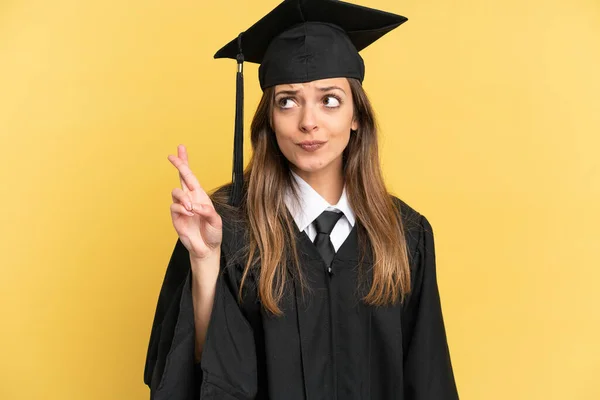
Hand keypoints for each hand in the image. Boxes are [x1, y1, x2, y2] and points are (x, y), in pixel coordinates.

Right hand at [167, 144, 222, 259]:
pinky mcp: (176, 217)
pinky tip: (189, 215)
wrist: (206, 248)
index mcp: (200, 196)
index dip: (185, 163)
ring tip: (191, 209)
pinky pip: (174, 206)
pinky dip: (182, 209)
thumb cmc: (213, 233)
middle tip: (171, 156)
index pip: (191, 176)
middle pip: (181, 177)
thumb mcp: (216, 221)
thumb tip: (194, 206)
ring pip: (176, 192)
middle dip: (178, 165)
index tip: (180, 149)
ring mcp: (182, 207)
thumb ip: (207, 211)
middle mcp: (190, 199)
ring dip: (184, 198)